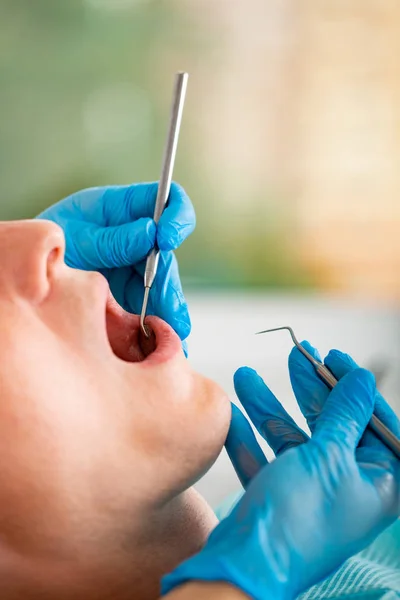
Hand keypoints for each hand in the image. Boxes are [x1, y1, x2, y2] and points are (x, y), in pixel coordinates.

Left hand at [37, 182, 194, 341]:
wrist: (29, 278)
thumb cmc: (49, 246)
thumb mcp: (76, 238)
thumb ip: (112, 239)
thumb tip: (150, 234)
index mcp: (124, 208)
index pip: (166, 201)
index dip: (176, 217)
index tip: (167, 239)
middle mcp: (136, 236)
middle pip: (167, 253)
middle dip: (170, 279)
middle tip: (171, 304)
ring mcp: (135, 265)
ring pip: (163, 283)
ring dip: (169, 308)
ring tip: (174, 332)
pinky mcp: (131, 292)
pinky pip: (151, 305)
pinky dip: (158, 323)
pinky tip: (162, 337)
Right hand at [162, 344, 399, 599]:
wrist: (245, 568)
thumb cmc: (297, 521)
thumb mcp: (328, 456)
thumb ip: (344, 414)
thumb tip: (361, 380)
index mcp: (377, 481)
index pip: (375, 422)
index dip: (355, 388)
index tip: (335, 358)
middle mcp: (345, 486)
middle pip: (331, 425)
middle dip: (309, 388)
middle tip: (297, 356)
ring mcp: (308, 491)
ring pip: (292, 437)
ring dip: (268, 406)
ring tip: (245, 376)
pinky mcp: (277, 496)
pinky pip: (264, 457)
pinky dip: (247, 436)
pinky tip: (231, 413)